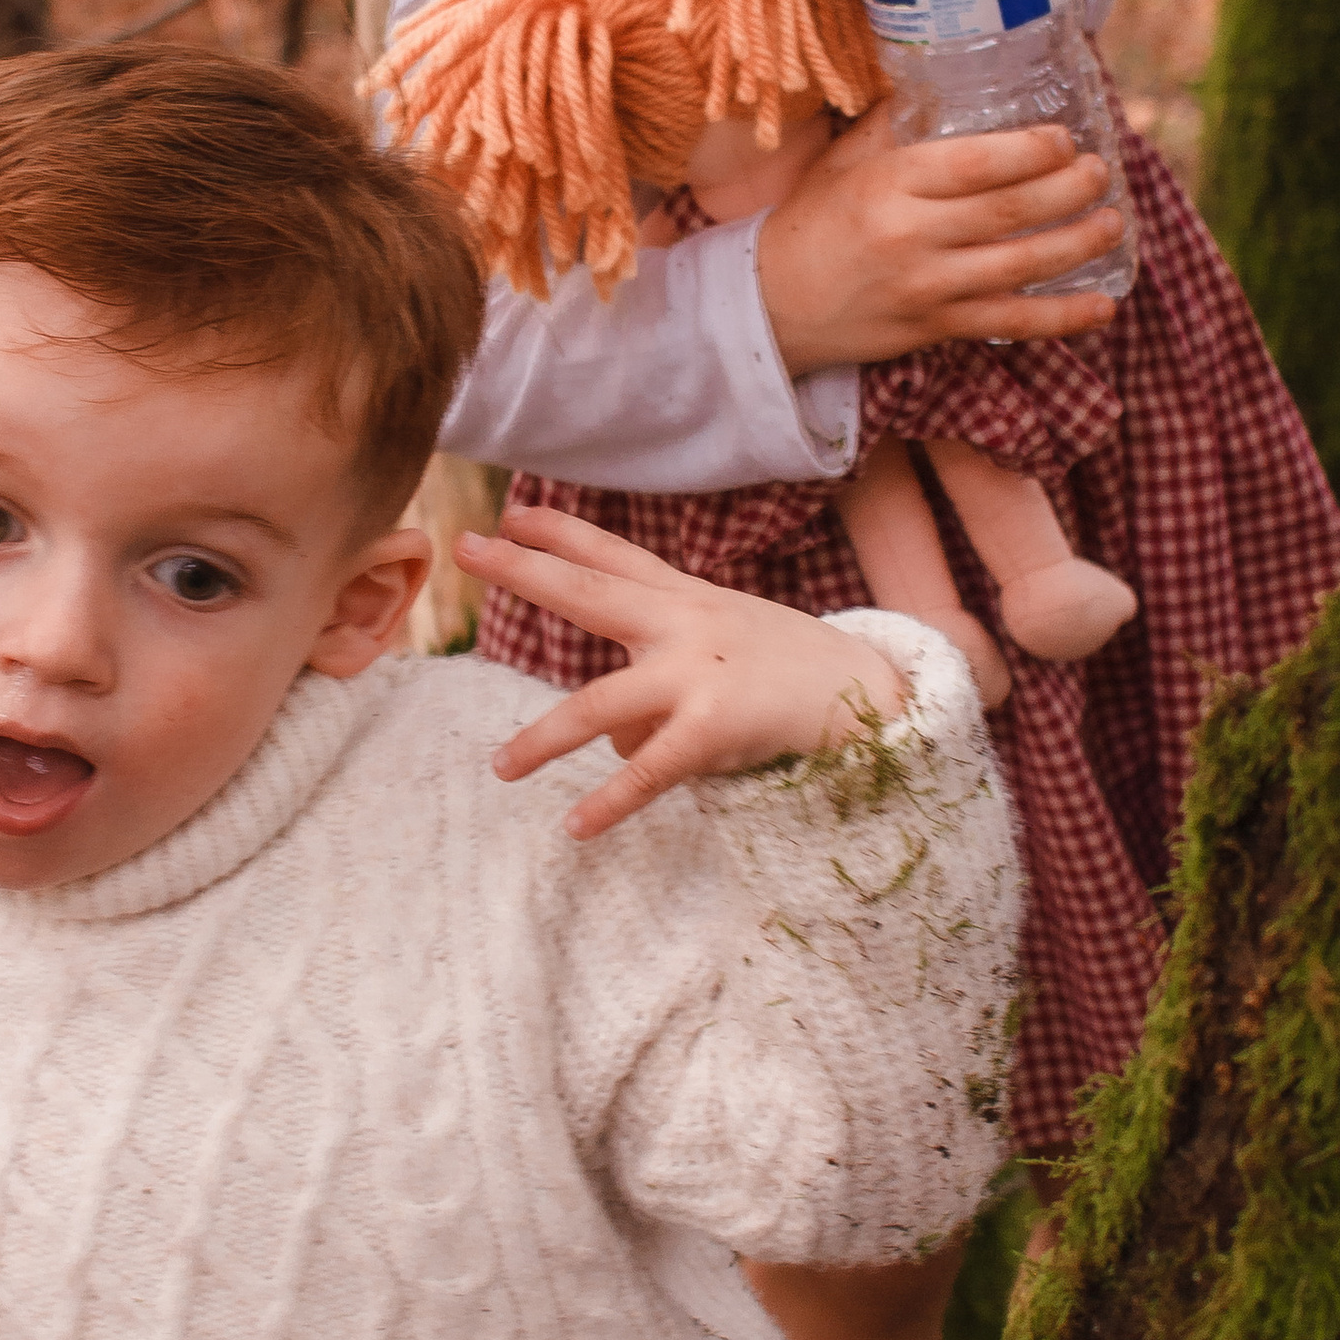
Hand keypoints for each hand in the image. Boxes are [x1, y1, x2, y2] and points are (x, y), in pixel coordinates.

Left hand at [464, 502, 908, 839]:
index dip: (560, 532)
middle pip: (587, 592)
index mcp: (688, 600)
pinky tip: (576, 827)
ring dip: (546, 740)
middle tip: (465, 547)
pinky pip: (649, 771)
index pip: (613, 556)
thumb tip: (608, 747)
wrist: (874, 692)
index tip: (509, 512)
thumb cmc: (791, 674)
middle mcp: (685, 625)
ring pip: (599, 705)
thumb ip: (659, 683)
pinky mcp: (716, 727)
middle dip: (523, 570)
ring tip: (501, 768)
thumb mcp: (727, 649)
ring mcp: (697, 674)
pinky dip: (612, 803)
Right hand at [757, 101, 1123, 375]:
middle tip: (1102, 173)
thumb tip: (945, 75)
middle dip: (1069, 191)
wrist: (771, 305)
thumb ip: (896, 125)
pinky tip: (1103, 307)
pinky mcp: (936, 329)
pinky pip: (1010, 324)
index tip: (1065, 139)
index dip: (1030, 152)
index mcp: (889, 185)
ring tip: (1114, 223)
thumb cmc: (812, 223)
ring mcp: (927, 288)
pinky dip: (1061, 318)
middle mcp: (911, 237)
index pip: (973, 165)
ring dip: (1078, 246)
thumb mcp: (845, 164)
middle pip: (1009, 213)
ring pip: (1021, 266)